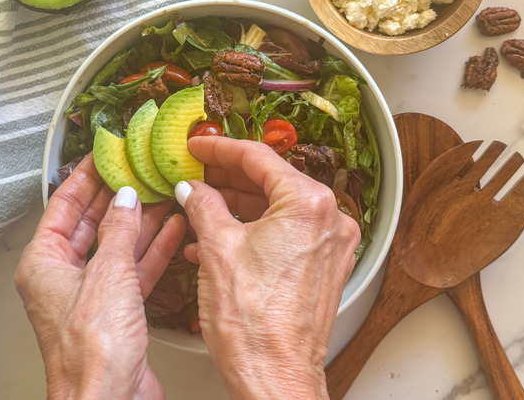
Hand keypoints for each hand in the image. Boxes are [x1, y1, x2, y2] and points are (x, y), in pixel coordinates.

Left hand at [15, 154, 184, 399]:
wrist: (109, 399)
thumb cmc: (91, 352)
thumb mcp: (108, 276)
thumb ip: (119, 232)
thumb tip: (125, 199)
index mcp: (44, 264)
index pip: (63, 208)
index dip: (83, 179)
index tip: (101, 156)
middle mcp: (63, 278)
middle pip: (92, 225)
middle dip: (117, 198)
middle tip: (137, 170)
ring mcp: (92, 295)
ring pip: (117, 247)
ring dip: (141, 222)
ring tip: (162, 193)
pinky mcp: (117, 311)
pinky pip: (134, 271)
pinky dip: (153, 250)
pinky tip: (172, 229)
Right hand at [176, 137, 359, 399]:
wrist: (274, 376)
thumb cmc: (253, 325)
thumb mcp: (216, 248)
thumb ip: (203, 205)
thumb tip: (193, 189)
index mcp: (309, 204)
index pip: (258, 158)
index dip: (219, 148)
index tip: (198, 146)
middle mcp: (330, 221)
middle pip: (271, 183)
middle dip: (228, 179)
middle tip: (196, 174)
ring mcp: (330, 246)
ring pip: (276, 210)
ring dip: (237, 208)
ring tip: (199, 207)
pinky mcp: (323, 269)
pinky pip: (285, 236)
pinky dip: (253, 233)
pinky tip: (217, 239)